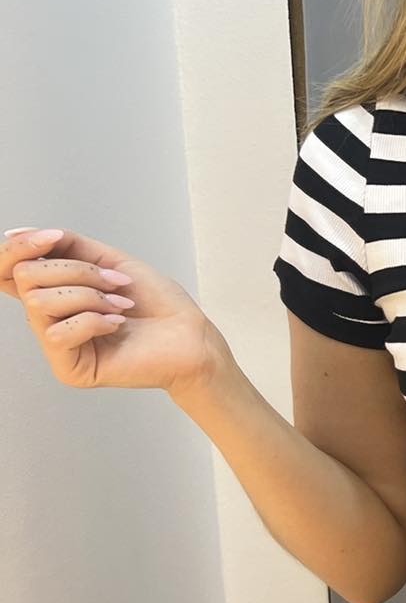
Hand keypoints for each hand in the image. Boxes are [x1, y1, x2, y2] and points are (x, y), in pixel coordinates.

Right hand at [3, 225, 228, 394]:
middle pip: (26, 277)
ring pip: (41, 303)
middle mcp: (48, 317)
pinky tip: (117, 325)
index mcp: (53, 290)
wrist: (189, 334)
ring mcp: (56, 345)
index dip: (17, 249)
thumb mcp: (107, 260)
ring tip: (120, 305)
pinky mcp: (69, 368)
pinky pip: (58, 333)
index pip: (6, 269)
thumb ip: (65, 246)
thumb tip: (16, 234)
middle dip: (77, 271)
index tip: (53, 238)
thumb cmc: (156, 302)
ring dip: (90, 295)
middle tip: (115, 282)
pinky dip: (94, 320)